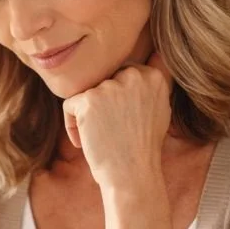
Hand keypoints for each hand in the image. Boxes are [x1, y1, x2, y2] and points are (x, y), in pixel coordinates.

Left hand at [61, 53, 171, 191]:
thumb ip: (155, 80)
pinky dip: (72, 126)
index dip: (117, 100)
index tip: (124, 124)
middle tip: (112, 132)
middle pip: (102, 80)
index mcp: (153, 76)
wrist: (131, 176)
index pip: (122, 73)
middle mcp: (134, 76)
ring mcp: (111, 87)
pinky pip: (69, 105)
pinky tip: (84, 143)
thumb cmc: (142, 147)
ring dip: (87, 117)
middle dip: (101, 105)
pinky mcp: (89, 100)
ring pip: (86, 93)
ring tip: (101, 138)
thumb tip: (158, 52)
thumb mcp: (160, 108)